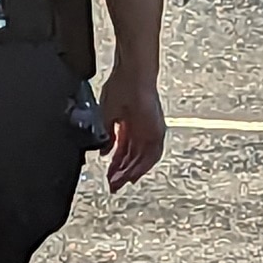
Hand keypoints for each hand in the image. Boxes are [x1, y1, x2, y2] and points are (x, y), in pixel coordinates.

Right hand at [97, 64, 166, 190]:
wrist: (132, 76)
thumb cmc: (119, 87)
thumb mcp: (107, 115)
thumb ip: (108, 135)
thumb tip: (104, 151)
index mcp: (129, 125)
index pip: (123, 150)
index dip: (115, 164)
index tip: (109, 176)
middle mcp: (141, 130)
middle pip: (132, 157)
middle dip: (121, 172)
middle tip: (113, 185)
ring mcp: (151, 131)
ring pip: (142, 159)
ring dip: (130, 172)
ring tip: (119, 183)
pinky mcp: (157, 131)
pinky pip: (152, 155)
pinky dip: (143, 166)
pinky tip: (132, 175)